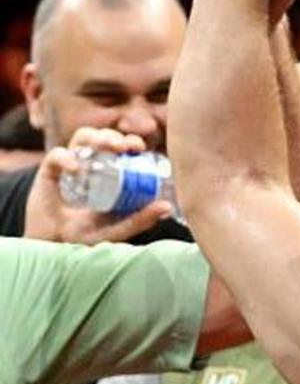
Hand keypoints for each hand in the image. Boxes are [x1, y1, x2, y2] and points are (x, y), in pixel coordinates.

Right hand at [24, 127, 171, 242]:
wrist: (54, 248)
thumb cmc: (87, 237)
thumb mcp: (117, 229)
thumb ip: (139, 220)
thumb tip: (167, 206)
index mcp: (110, 173)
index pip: (121, 149)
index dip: (130, 142)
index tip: (139, 147)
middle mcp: (90, 165)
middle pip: (103, 138)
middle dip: (114, 136)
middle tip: (123, 146)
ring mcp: (69, 166)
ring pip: (82, 138)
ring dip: (95, 137)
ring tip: (107, 147)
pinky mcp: (48, 173)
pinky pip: (56, 156)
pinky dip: (66, 158)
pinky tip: (75, 169)